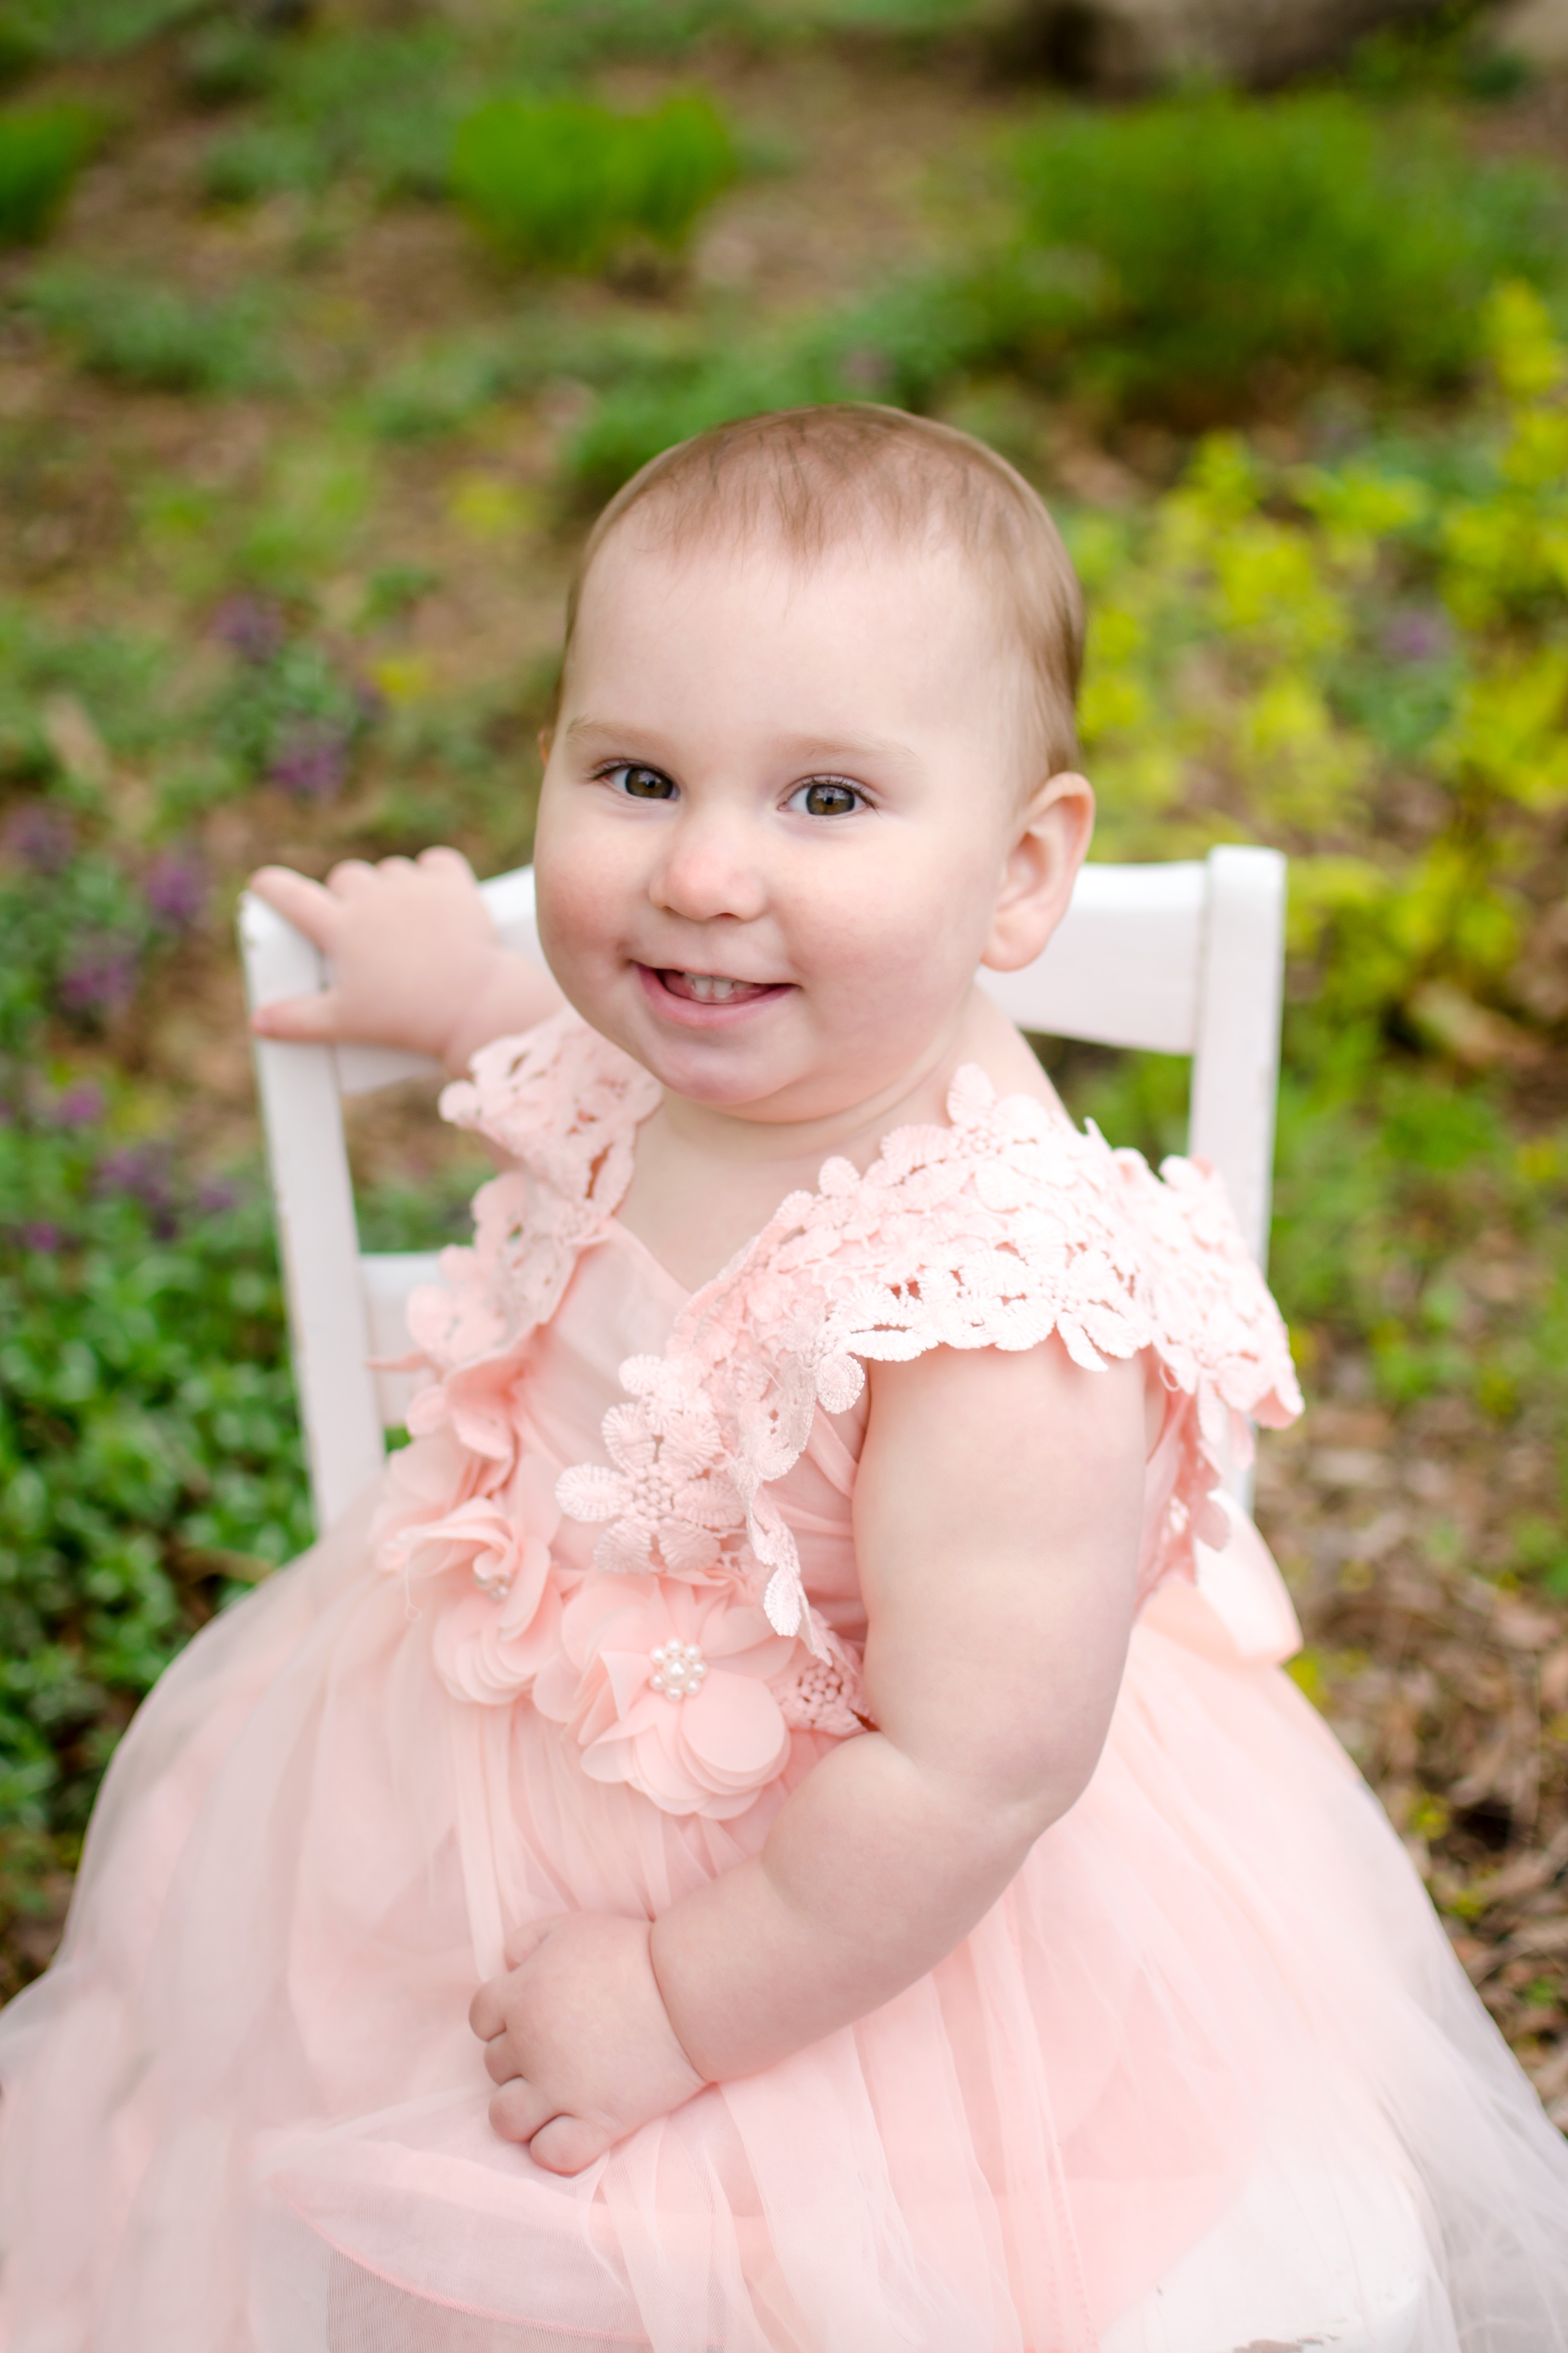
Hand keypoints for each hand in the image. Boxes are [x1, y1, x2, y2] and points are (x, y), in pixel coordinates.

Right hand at [248, 848, 560, 1071]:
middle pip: (346, 877)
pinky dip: (433, 874)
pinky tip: (433, 892)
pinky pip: (437, 863)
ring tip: (398, 920)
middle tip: (358, 927)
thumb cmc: (406, 1019)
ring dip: (388, 887)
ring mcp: (414, 887)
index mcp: (341, 928)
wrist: (473, 1007)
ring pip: (390, 870)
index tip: (262, 883)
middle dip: (344, 895)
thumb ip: (299, 1020)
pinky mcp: (454, 885)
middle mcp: (373, 898)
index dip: (272, 887)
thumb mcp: (346, 1022)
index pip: (293, 896)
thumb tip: (259, 1022)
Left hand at [469, 1912, 706, 2174]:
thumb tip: (507, 1964)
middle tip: (557, 2049)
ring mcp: (561, 2090)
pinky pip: (550, 2155)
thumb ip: (528, 1940)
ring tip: (551, 2098)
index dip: (501, 2018)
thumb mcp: (573, 1927)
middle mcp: (531, 2047)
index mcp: (522, 1996)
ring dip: (521, 2110)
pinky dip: (554, 2148)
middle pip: (493, 2066)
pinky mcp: (596, 2123)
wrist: (689, 1992)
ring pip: (505, 2119)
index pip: (479, 2018)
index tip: (531, 2016)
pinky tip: (573, 2127)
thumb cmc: (633, 1953)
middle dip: (518, 2059)